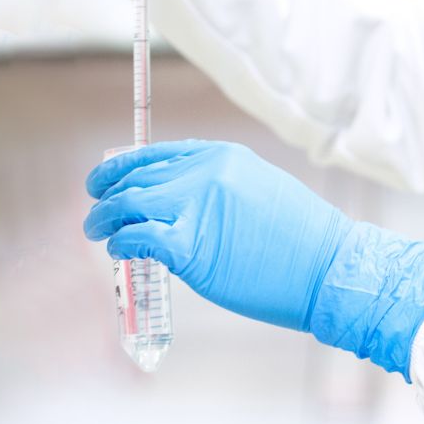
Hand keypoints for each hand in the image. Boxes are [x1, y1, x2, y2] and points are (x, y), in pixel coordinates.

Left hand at [85, 140, 350, 330]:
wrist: (329, 269)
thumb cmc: (301, 240)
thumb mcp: (260, 189)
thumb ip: (218, 187)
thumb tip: (180, 201)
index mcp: (221, 155)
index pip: (155, 154)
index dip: (123, 167)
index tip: (106, 180)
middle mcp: (205, 173)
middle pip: (136, 178)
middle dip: (107, 194)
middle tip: (95, 212)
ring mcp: (196, 207)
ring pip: (128, 204)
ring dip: (105, 218)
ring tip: (97, 231)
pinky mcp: (191, 247)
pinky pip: (137, 239)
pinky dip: (121, 244)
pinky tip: (120, 252)